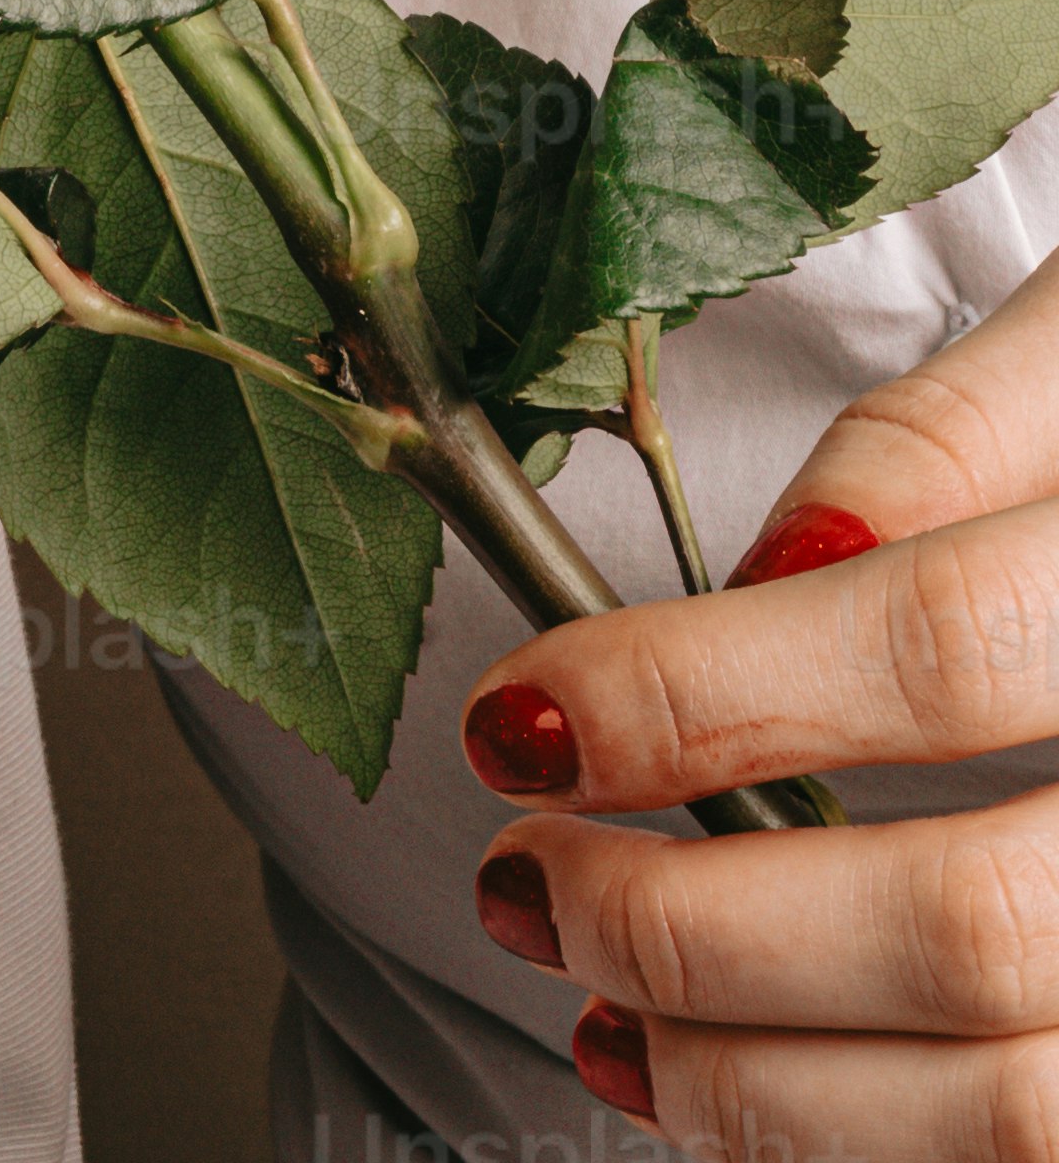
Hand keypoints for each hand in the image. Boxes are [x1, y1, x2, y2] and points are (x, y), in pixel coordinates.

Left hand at [465, 243, 1058, 1150]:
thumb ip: (950, 436)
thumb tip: (768, 565)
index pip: (942, 652)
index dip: (707, 693)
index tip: (523, 709)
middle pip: (975, 930)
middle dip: (703, 929)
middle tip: (532, 873)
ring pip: (1027, 1108)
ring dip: (771, 1090)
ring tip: (608, 1011)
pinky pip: (1050, 1151)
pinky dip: (883, 1152)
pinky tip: (760, 1092)